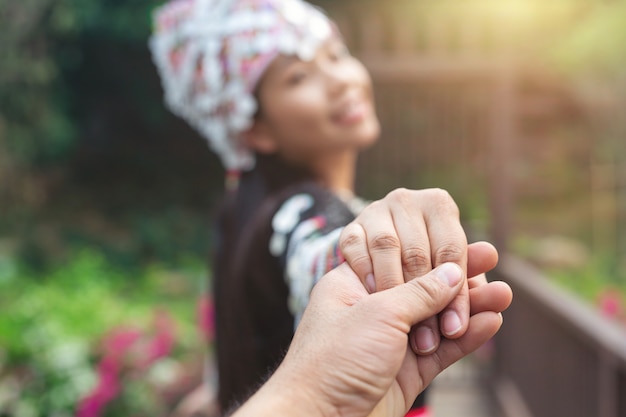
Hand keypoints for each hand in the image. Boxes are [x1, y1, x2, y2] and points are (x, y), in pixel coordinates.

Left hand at [233, 260, 511, 416]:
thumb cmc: (334, 359)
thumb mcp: (378, 314)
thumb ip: (419, 292)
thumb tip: (453, 272)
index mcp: (354, 286)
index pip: (399, 260)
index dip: (432, 253)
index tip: (464, 242)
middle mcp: (372, 312)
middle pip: (422, 289)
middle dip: (458, 277)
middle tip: (490, 260)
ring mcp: (390, 343)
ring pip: (436, 320)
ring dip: (469, 308)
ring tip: (502, 295)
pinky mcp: (405, 373)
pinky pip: (441, 351)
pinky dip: (466, 338)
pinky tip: (490, 323)